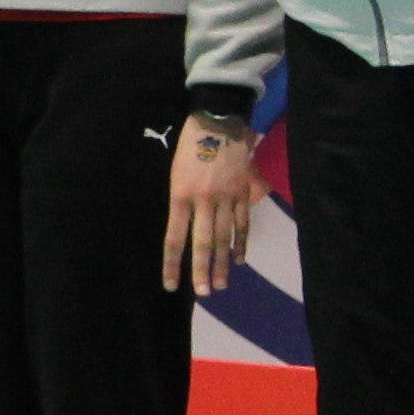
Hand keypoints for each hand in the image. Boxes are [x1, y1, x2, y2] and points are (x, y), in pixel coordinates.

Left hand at [162, 115, 260, 295]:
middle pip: (202, 243)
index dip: (172, 264)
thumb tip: (182, 230)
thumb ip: (179, 202)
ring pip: (223, 237)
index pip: (174, 238)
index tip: (170, 285)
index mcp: (180, 195)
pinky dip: (240, 243)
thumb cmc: (189, 145)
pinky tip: (239, 260)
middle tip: (204, 293)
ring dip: (221, 263)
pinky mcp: (242, 193)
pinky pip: (242, 223)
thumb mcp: (174, 173)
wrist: (218, 121)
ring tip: (220, 285)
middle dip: (201, 271)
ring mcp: (226, 198)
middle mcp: (203, 201)